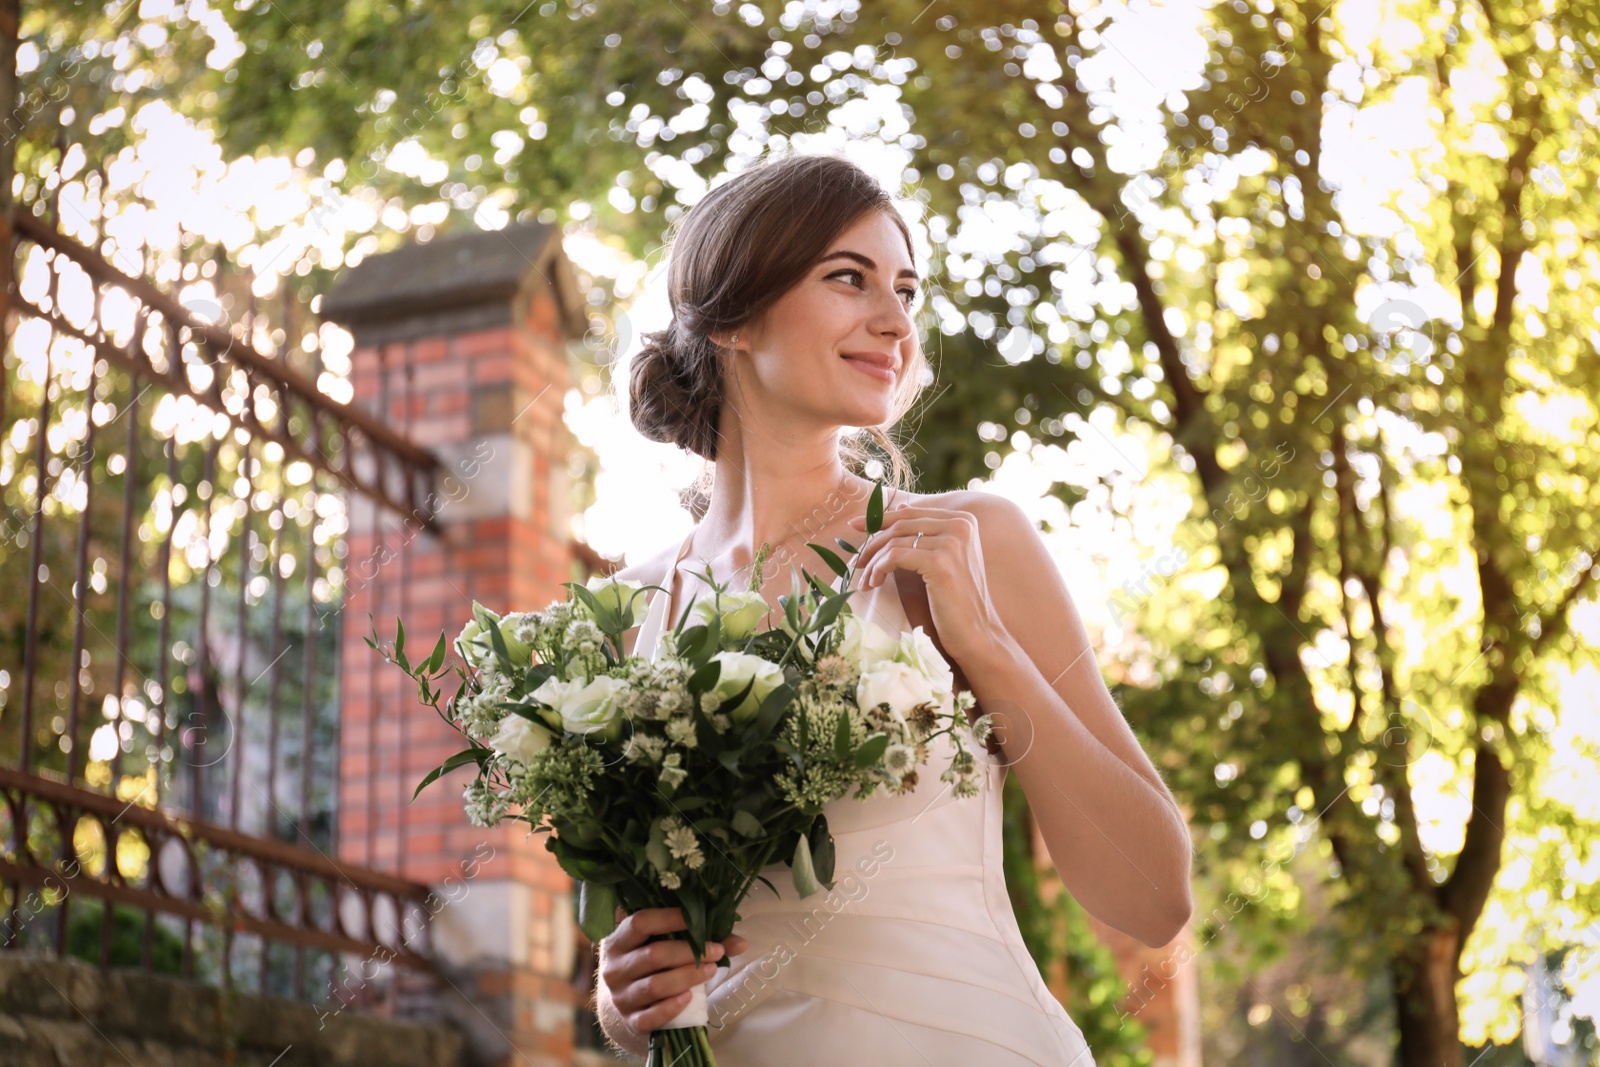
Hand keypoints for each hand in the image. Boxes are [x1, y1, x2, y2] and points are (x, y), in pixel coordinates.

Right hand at [598, 905, 750, 1033]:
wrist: (627, 1003)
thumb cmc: (650, 966)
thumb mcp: (663, 946)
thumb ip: (698, 939)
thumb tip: (741, 943)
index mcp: (618, 940)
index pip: (641, 922)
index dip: (670, 918)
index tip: (698, 919)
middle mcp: (614, 968)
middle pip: (653, 955)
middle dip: (690, 952)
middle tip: (715, 951)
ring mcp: (620, 997)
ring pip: (655, 986)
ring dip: (687, 976)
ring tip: (710, 970)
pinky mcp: (632, 1021)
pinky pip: (652, 1016)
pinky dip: (672, 1006)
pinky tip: (690, 997)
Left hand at [847, 503, 1007, 668]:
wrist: (976, 632)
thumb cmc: (956, 599)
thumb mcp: (944, 558)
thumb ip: (926, 531)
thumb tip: (903, 505)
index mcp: (963, 520)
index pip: (912, 513)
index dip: (880, 519)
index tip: (855, 526)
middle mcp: (960, 525)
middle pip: (901, 525)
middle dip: (873, 544)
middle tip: (856, 563)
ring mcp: (952, 543)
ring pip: (894, 542)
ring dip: (873, 563)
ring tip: (866, 581)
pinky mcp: (940, 563)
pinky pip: (894, 557)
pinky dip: (878, 569)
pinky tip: (874, 583)